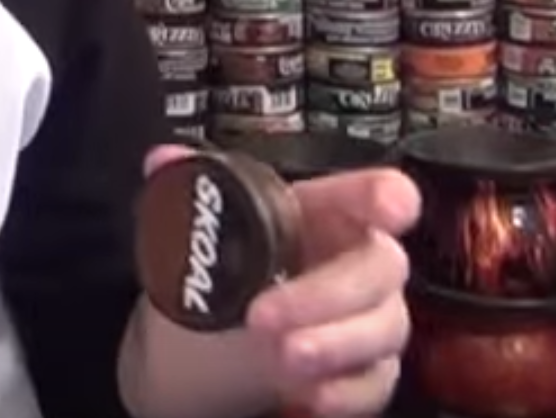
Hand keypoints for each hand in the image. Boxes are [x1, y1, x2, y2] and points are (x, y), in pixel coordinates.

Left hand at [145, 146, 419, 417]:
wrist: (200, 348)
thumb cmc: (213, 278)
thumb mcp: (195, 234)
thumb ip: (186, 189)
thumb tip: (164, 161)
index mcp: (319, 214)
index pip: (369, 194)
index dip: (387, 195)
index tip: (391, 205)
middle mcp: (353, 262)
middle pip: (378, 267)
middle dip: (325, 294)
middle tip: (263, 317)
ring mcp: (368, 317)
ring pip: (384, 328)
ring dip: (334, 345)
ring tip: (283, 359)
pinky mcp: (367, 371)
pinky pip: (375, 383)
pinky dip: (344, 393)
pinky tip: (306, 397)